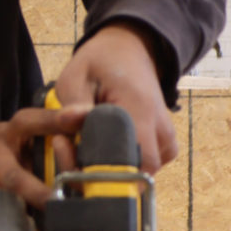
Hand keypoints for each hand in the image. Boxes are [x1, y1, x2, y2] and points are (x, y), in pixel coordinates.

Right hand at [0, 104, 88, 229]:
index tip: (82, 115)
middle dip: (45, 197)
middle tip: (70, 210)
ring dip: (43, 228)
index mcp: (4, 137)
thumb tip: (84, 127)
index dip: (54, 119)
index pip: (29, 122)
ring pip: (15, 213)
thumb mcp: (5, 135)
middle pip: (19, 181)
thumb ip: (39, 135)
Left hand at [55, 22, 176, 172]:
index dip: (97, 170)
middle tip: (64, 144)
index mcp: (141, 111)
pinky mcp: (161, 149)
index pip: (133, 164)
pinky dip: (115, 163)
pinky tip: (94, 142)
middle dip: (94, 171)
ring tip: (77, 138)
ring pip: (135, 177)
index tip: (66, 148)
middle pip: (133, 177)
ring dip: (103, 167)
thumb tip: (69, 124)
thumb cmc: (101, 63)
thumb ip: (74, 102)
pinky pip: (138, 169)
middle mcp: (161, 133)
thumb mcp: (77, 74)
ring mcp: (165, 143)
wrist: (129, 52)